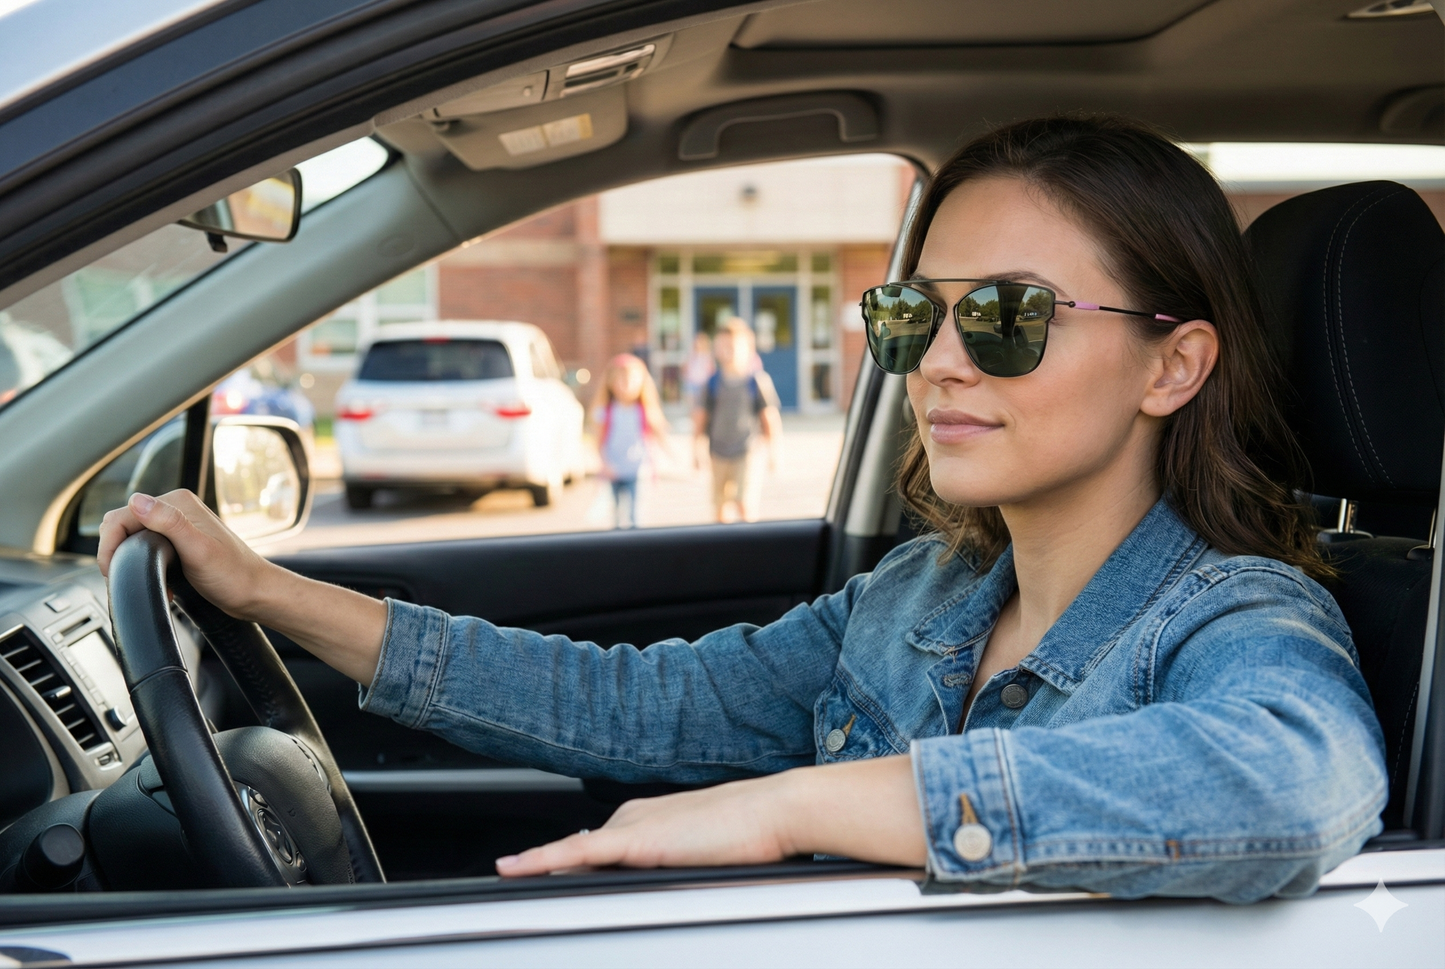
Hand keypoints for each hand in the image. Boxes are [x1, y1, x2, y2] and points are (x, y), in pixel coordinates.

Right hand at [97, 490, 271, 619]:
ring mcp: (177, 526)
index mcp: (177, 502)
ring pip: (132, 540)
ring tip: (146, 582)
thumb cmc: (234, 575)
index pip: (122, 515)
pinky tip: (161, 583)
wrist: (254, 594)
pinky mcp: (178, 544)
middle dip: (117, 554)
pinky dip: (143, 567)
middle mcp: (175, 510)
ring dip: (130, 562)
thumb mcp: (198, 549)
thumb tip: (137, 500)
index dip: (110, 544)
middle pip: (123, 526)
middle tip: (124, 579)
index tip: (111, 571)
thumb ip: (169, 523)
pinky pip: (145, 550)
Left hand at [495, 774, 797, 876]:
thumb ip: (673, 868)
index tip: (535, 879)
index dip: (563, 868)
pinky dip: (540, 860)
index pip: (590, 850)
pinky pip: (575, 852)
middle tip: (515, 896)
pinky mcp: (635, 838)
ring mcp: (631, 826)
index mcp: (645, 819)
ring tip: (509, 886)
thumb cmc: (752, 836)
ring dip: (540, 872)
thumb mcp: (703, 856)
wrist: (775, 812)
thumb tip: (661, 885)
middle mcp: (631, 817)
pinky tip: (513, 870)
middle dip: (549, 876)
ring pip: (571, 856)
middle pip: (577, 857)